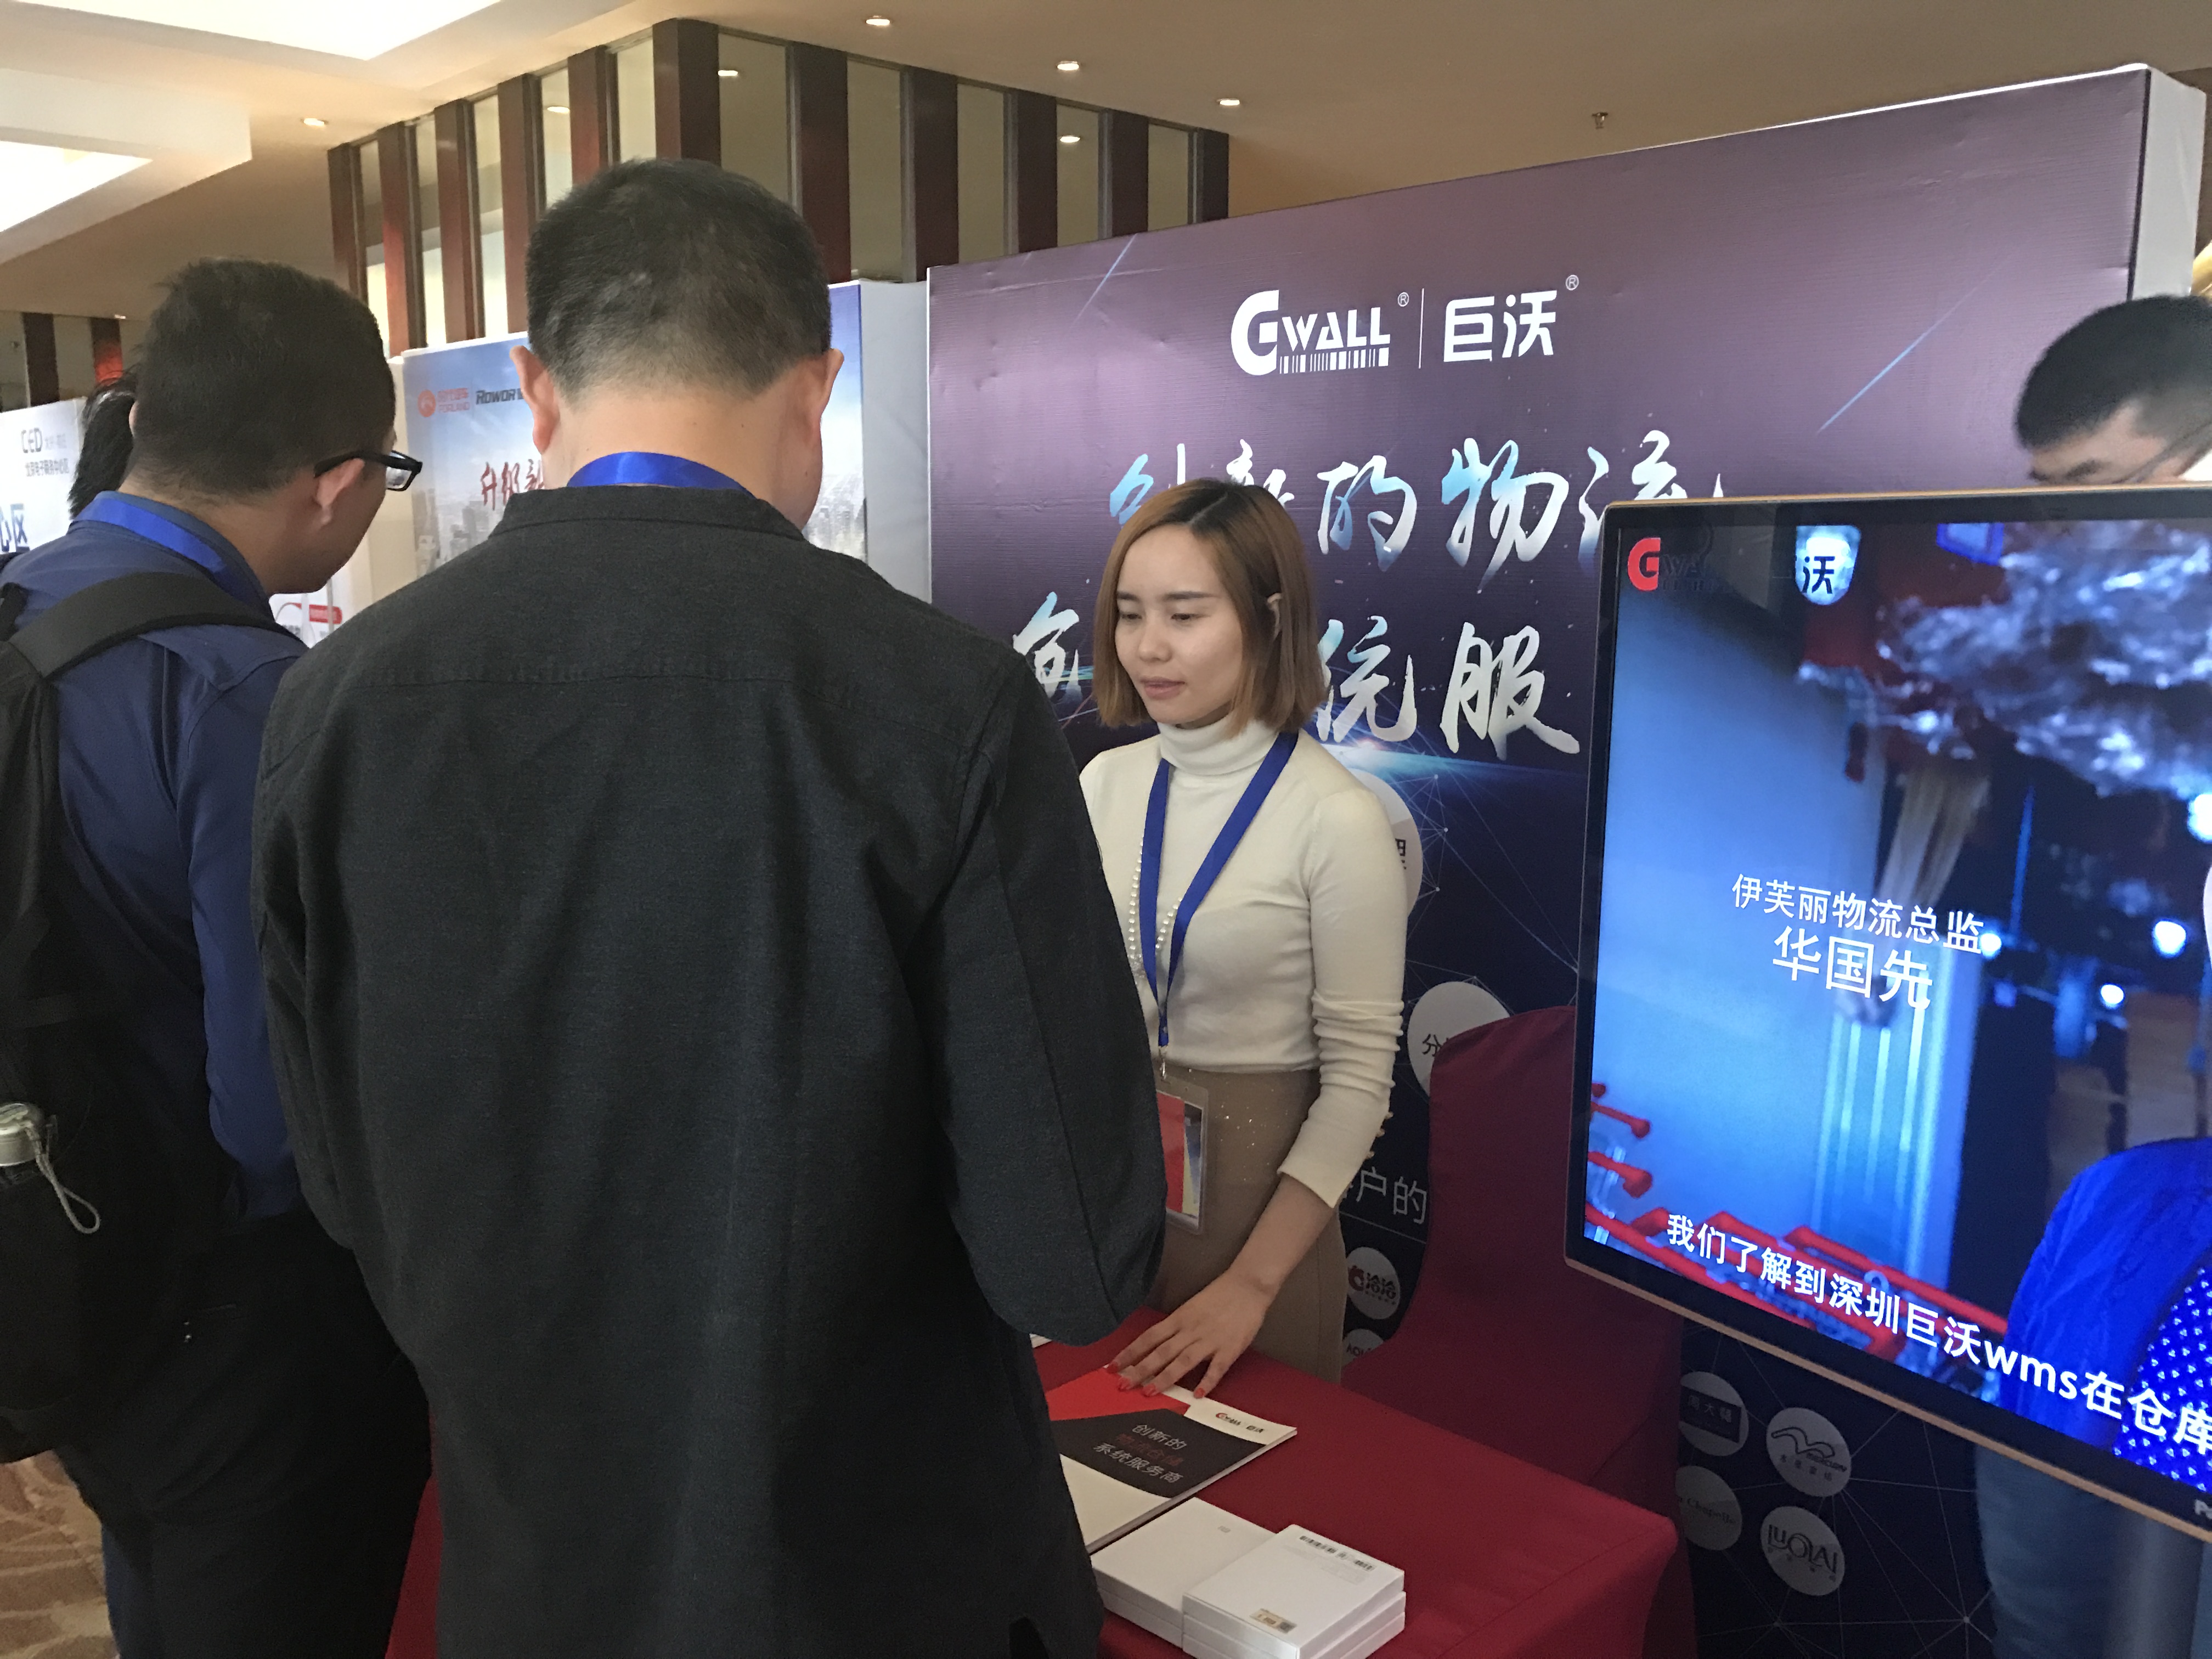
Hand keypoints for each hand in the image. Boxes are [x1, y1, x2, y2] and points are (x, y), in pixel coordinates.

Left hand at [1113, 1269, 1272, 1399]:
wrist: (1247, 1285)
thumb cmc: (1218, 1296)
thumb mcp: (1191, 1308)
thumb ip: (1176, 1327)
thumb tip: (1155, 1346)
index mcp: (1179, 1318)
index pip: (1149, 1337)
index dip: (1130, 1352)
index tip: (1112, 1366)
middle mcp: (1190, 1330)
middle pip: (1161, 1352)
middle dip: (1140, 1370)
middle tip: (1122, 1385)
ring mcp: (1210, 1340)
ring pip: (1183, 1361)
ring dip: (1165, 1377)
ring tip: (1149, 1392)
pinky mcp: (1230, 1349)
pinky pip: (1217, 1368)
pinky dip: (1207, 1381)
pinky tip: (1197, 1395)